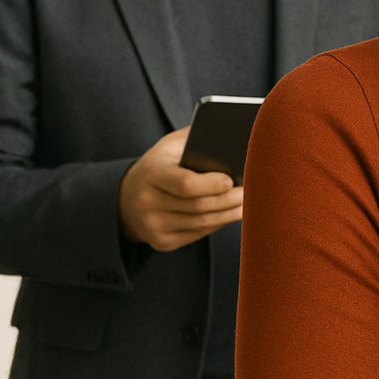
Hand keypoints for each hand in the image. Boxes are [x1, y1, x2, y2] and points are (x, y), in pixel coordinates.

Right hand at [118, 128, 243, 251]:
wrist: (127, 198)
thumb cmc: (160, 165)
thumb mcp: (169, 146)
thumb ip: (196, 137)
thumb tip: (231, 135)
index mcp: (152, 173)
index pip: (185, 184)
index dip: (211, 185)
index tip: (231, 180)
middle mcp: (148, 202)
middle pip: (199, 206)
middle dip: (229, 200)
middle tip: (250, 192)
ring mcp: (153, 225)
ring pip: (202, 223)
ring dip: (229, 214)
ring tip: (246, 203)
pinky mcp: (161, 242)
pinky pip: (198, 234)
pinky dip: (217, 224)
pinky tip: (230, 214)